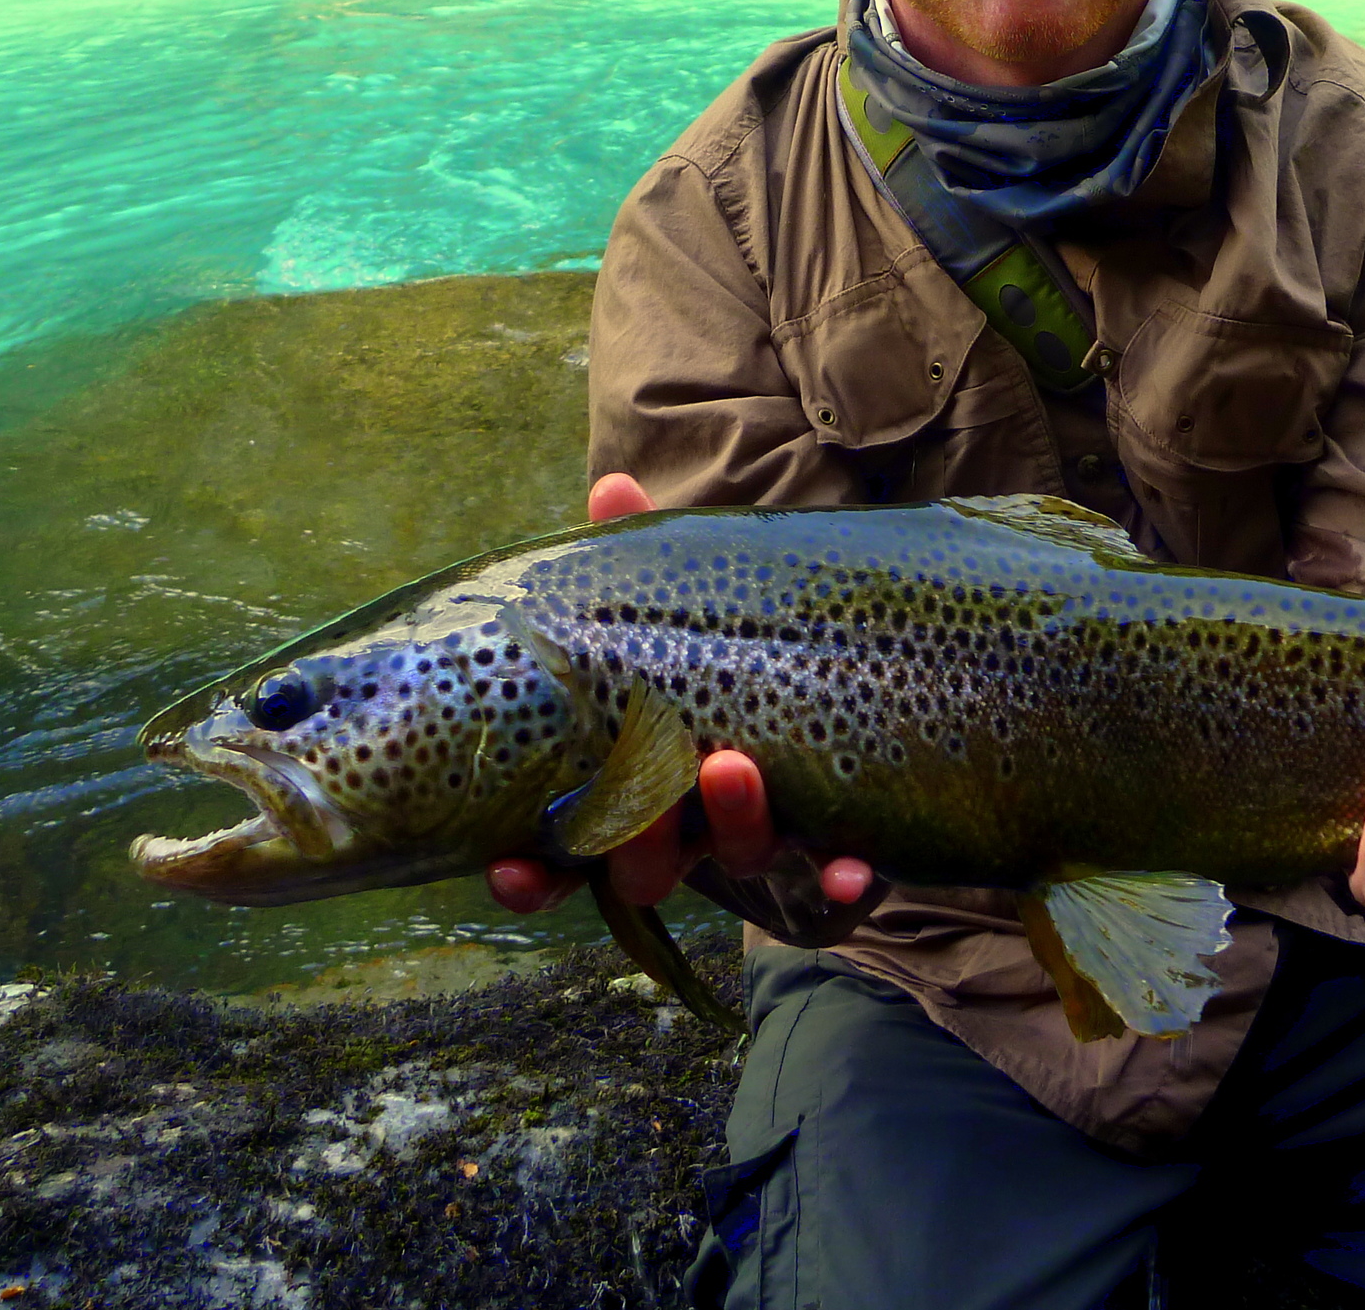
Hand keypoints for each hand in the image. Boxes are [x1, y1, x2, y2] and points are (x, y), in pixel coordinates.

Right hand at [486, 474, 872, 918]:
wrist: (835, 664)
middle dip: (645, 835)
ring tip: (734, 767)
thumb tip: (614, 485)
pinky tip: (853, 875)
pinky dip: (843, 880)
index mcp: (632, 780)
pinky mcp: (836, 837)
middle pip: (650, 865)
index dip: (532, 875)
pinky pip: (839, 879)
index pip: (564, 849)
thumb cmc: (717, 638)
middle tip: (655, 778)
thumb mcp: (676, 603)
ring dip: (736, 826)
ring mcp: (761, 834)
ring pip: (739, 860)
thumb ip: (636, 557)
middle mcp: (691, 825)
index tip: (511, 868)